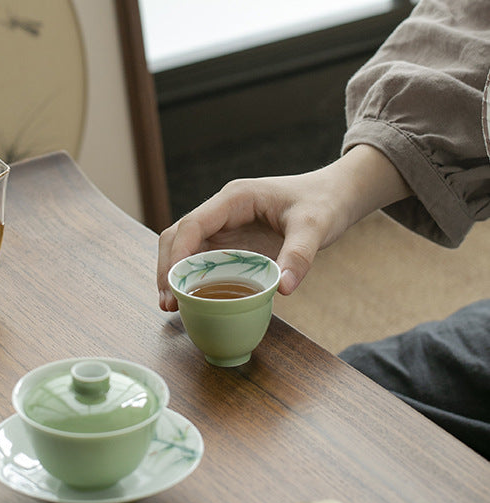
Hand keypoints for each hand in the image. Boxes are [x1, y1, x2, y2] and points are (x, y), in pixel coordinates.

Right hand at [156, 145, 409, 310]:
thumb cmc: (323, 203)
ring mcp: (225, 226)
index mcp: (235, 199)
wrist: (335, 196)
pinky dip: (193, 278)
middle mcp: (223, 211)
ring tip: (172, 307)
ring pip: (185, 248)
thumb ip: (299, 255)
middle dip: (167, 268)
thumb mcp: (315, 227)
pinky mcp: (233, 242)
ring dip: (175, 274)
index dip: (177, 254)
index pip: (193, 224)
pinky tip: (192, 301)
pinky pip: (204, 259)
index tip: (173, 284)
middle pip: (178, 236)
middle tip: (168, 303)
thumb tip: (283, 290)